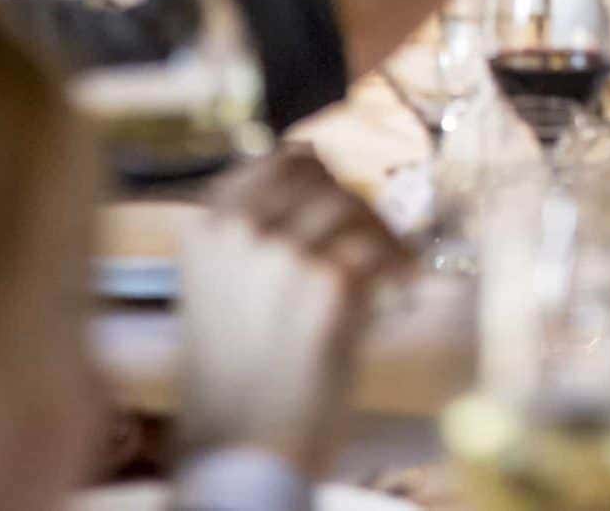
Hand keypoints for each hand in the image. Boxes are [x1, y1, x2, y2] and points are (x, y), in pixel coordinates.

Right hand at [178, 147, 409, 473]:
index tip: (343, 198)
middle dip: (357, 207)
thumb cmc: (236, 378)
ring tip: (393, 273)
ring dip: (384, 238)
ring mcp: (281, 254)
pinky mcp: (325, 286)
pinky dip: (401, 272)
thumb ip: (258, 237)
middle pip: (323, 178)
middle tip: (378, 243)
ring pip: (356, 208)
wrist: (240, 448)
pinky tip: (399, 295)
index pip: (280, 161)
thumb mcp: (224, 289)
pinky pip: (382, 254)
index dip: (321, 177)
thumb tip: (327, 186)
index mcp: (208, 227)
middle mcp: (239, 230)